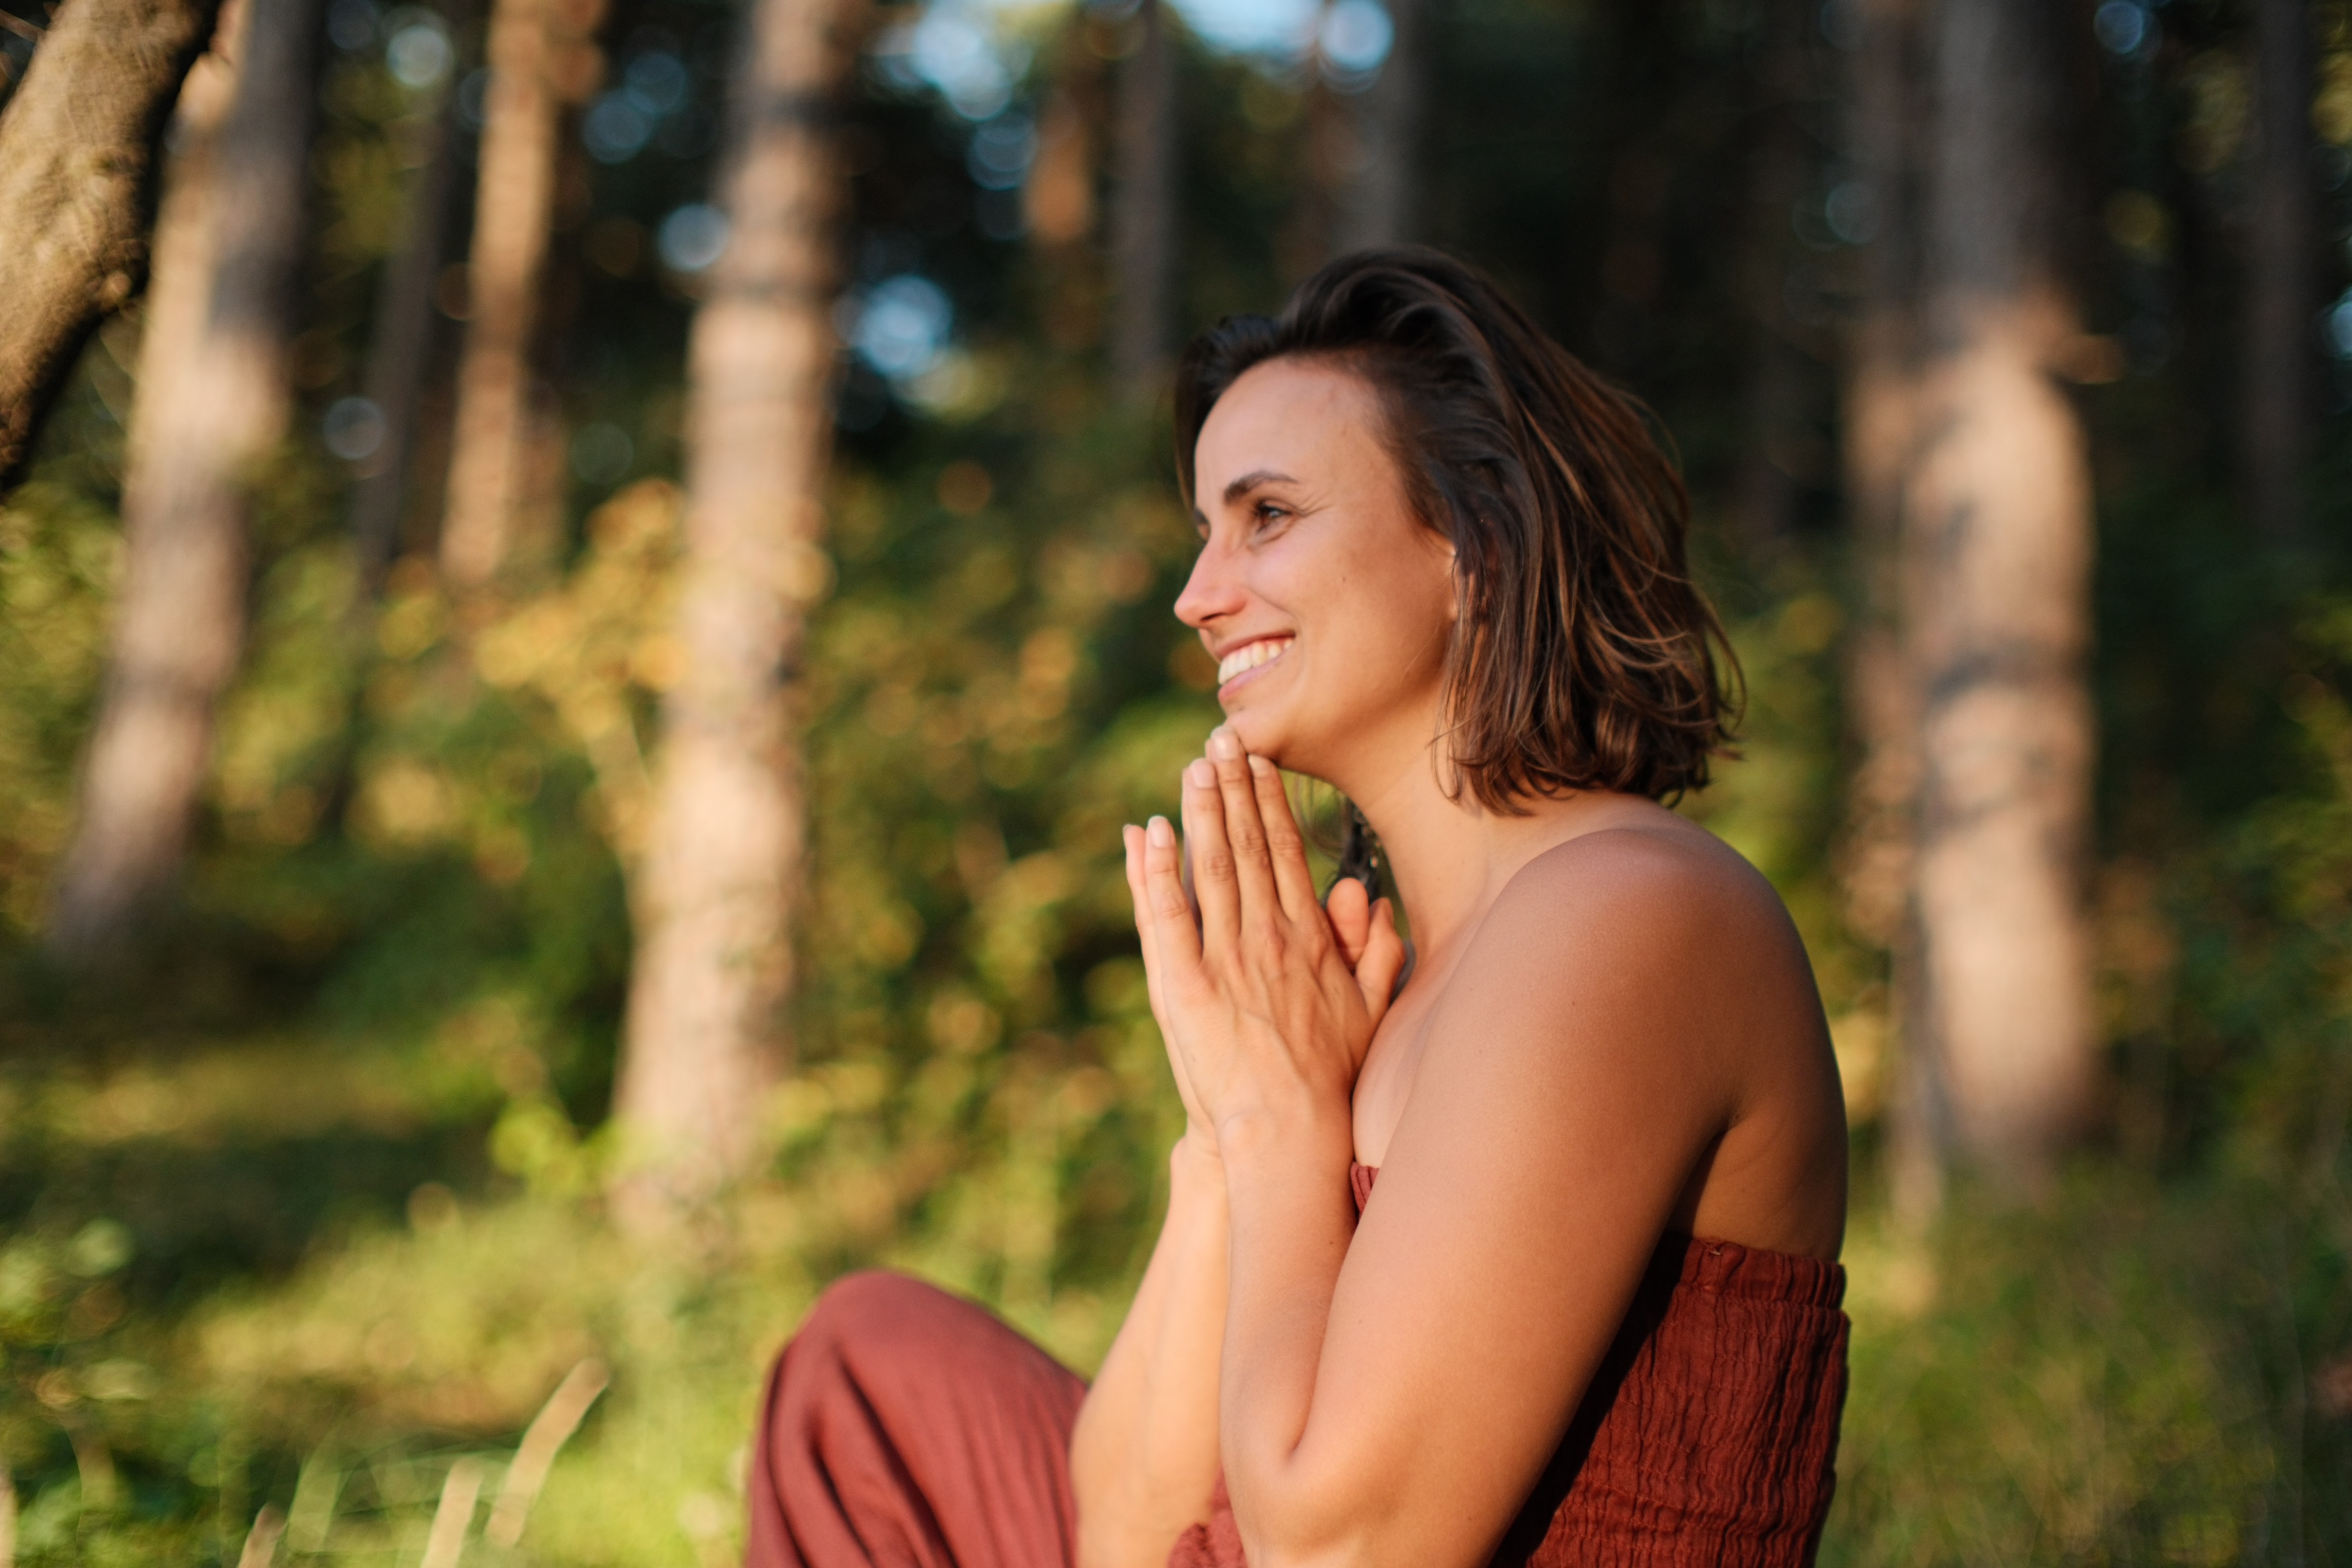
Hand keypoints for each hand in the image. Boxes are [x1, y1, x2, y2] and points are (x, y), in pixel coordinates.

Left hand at [1122, 728, 1409, 1151]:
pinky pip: (1167, 916)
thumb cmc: (1333, 1080)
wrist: (1291, 1134)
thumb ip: (1375, 950)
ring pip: (1209, 868)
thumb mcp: (1372, 1010)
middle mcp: (1267, 938)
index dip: (1269, 803)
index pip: (1285, 854)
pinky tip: (1148, 833)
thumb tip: (1372, 897)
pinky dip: (1155, 873)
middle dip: (1233, 789)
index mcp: (1309, 940)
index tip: (1259, 762)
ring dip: (1199, 812)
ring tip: (1192, 767)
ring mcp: (1225, 960)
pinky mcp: (1185, 987)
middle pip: (1247, 847)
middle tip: (1220, 740)